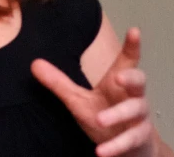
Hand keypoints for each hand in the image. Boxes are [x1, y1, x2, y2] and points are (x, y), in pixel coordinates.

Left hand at [31, 28, 156, 156]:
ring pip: (135, 110)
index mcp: (118, 83)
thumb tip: (34, 63)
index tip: (134, 30)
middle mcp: (133, 96)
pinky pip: (130, 140)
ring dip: (118, 115)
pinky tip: (102, 151)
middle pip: (139, 81)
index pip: (127, 61)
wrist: (128, 150)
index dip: (132, 46)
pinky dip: (116, 145)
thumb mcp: (79, 100)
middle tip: (118, 78)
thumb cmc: (105, 119)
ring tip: (100, 119)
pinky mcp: (139, 138)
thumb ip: (59, 83)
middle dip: (131, 77)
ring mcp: (138, 117)